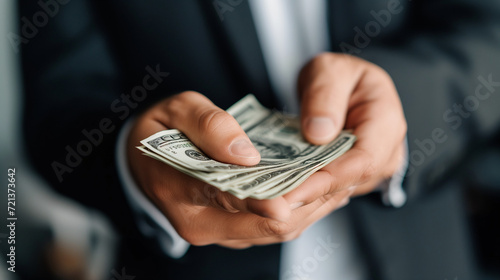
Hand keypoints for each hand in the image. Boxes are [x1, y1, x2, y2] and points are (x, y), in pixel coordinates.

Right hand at [127, 91, 352, 248]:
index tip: (300, 189)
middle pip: (263, 225)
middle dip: (304, 202)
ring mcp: (218, 233)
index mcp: (179, 190)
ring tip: (338, 180)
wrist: (144, 161)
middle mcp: (200, 223)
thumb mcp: (175, 112)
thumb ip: (208, 126)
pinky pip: (272, 229)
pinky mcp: (232, 233)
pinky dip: (299, 211)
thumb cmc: (159, 132)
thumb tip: (245, 153)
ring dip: (308, 208)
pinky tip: (320, 190)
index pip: (228, 198)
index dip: (267, 197)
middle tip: (338, 177)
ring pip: (274, 232)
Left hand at [283, 53, 406, 208]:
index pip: (361, 162)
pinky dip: (302, 193)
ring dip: (301, 199)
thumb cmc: (341, 76)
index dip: (326, 180)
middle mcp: (384, 153)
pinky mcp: (351, 179)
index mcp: (386, 122)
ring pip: (336, 193)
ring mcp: (370, 170)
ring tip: (266, 203)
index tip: (290, 192)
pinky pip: (328, 191)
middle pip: (347, 184)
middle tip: (268, 205)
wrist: (345, 88)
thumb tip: (318, 134)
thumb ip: (325, 96)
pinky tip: (275, 196)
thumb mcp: (330, 71)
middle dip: (307, 196)